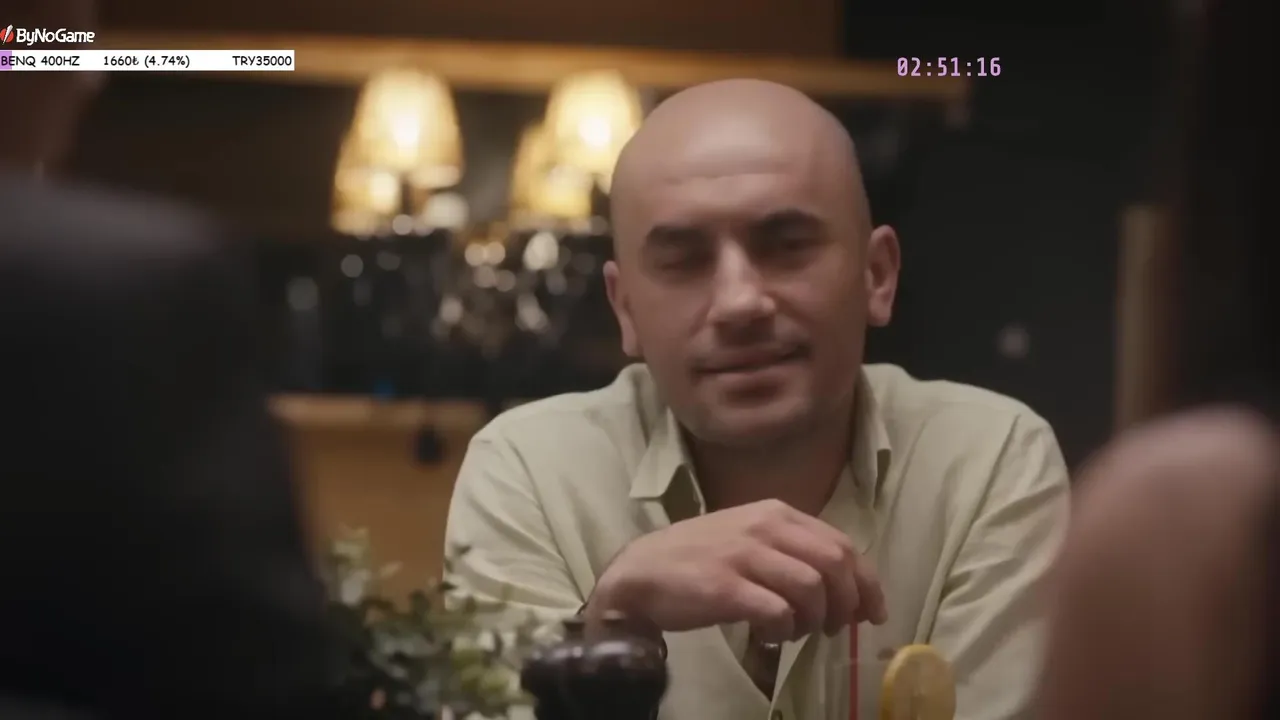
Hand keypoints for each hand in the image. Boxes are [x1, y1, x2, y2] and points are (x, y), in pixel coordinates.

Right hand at [586, 499, 885, 642]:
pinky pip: (778, 612)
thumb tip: (843, 587)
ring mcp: (744, 556)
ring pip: (812, 588)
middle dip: (846, 603)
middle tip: (834, 628)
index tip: (871, 612)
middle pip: (835, 564)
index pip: (842, 544)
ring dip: (814, 620)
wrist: (641, 572)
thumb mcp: (749, 537)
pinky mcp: (726, 587)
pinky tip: (770, 636)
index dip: (866, 582)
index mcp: (776, 512)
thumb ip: (792, 551)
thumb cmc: (699, 558)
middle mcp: (764, 527)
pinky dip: (784, 631)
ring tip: (796, 632)